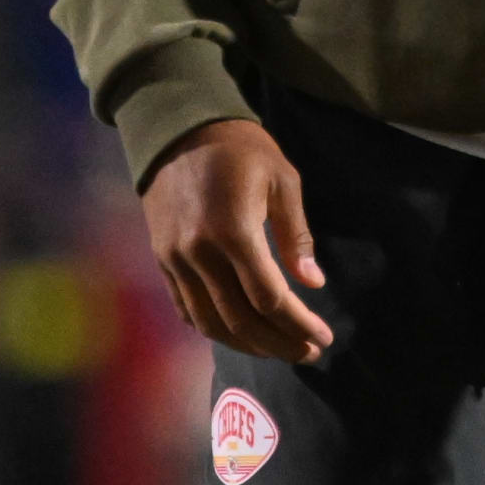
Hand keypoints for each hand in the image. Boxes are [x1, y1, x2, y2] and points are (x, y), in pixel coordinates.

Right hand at [141, 118, 332, 362]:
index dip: (297, 324)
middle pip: (239, 318)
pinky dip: (213, 329)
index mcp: (233, 232)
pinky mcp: (162, 261)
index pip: (268, 297)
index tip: (322, 338)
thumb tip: (313, 283)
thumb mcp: (283, 180)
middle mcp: (199, 254)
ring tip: (279, 350)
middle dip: (277, 343)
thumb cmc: (242, 151)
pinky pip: (186, 309)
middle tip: (308, 353)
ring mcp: (175, 261)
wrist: (180, 131)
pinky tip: (237, 334)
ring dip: (246, 344)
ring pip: (210, 322)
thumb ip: (296, 235)